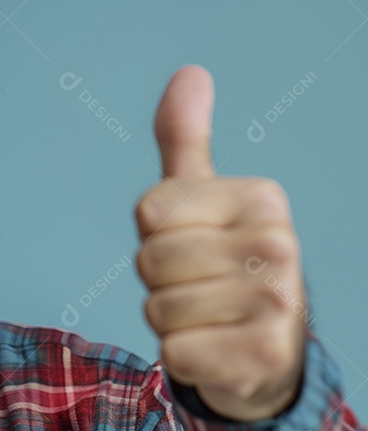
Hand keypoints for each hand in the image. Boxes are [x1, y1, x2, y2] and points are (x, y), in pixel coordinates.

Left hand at [135, 65, 306, 421]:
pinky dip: (181, 359)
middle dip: (158, 282)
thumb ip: (185, 139)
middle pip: (150, 260)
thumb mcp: (200, 198)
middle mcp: (280, 245)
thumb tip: (190, 72)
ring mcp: (278, 304)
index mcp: (262, 199)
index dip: (153, 234)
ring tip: (207, 319)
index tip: (190, 244)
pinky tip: (215, 352)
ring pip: (158, 309)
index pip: (150, 209)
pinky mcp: (264, 357)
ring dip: (169, 322)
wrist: (266, 352)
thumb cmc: (221, 266)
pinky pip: (174, 354)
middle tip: (198, 288)